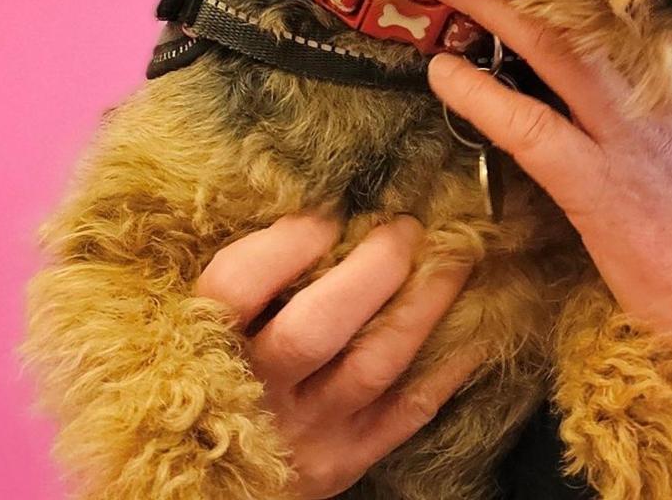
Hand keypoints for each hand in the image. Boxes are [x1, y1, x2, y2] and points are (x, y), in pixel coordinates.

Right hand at [193, 213, 481, 498]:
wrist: (205, 479)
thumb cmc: (208, 375)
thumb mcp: (196, 329)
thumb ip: (238, 280)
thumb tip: (304, 199)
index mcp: (205, 347)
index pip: (238, 287)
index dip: (287, 243)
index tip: (328, 211)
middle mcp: (254, 394)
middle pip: (316, 328)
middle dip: (372, 269)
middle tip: (405, 227)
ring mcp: (304, 434)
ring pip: (374, 364)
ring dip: (423, 305)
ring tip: (455, 260)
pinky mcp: (344, 462)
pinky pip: (408, 412)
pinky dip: (447, 367)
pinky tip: (475, 327)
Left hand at [422, 0, 671, 393]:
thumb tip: (656, 90)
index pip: (635, 15)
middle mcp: (670, 96)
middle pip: (590, 16)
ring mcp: (633, 139)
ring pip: (555, 53)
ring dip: (495, 15)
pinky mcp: (601, 189)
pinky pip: (529, 127)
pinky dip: (481, 96)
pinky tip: (444, 74)